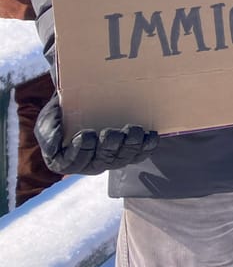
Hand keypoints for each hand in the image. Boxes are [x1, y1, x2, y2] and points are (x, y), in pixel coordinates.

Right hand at [34, 93, 157, 174]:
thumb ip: (49, 132)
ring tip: (133, 130)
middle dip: (109, 147)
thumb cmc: (62, 114)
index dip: (82, 151)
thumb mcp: (48, 120)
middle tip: (111, 132)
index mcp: (66, 160)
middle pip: (102, 161)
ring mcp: (111, 159)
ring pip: (123, 158)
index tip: (87, 135)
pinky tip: (150, 135)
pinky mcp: (129, 153)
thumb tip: (57, 142)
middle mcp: (90, 164)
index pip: (73, 162)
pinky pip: (140, 154)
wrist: (83, 102)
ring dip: (131, 146)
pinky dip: (147, 146)